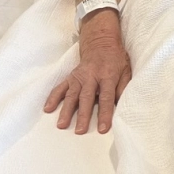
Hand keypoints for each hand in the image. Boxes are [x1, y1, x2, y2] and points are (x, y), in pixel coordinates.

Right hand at [45, 12, 130, 133]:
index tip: (102, 128)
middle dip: (83, 115)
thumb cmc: (116, 59)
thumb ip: (123, 88)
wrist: (101, 42)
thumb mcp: (126, 71)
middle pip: (86, 97)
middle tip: (79, 131)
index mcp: (107, 76)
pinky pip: (60, 87)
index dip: (105, 113)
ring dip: (66, 110)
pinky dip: (53, 97)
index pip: (106, 97)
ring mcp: (79, 76)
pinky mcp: (70, 76)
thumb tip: (122, 107)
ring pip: (71, 94)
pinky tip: (47, 108)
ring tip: (61, 125)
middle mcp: (91, 76)